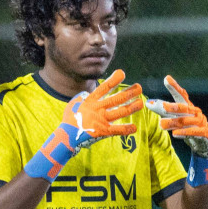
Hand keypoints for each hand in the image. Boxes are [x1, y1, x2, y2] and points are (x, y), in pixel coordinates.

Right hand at [26, 70, 142, 180]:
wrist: (66, 135)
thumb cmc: (69, 119)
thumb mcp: (72, 104)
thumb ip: (81, 96)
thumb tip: (87, 92)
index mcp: (90, 101)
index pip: (104, 87)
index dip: (114, 79)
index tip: (122, 73)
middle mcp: (97, 108)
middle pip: (116, 99)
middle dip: (129, 92)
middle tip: (139, 87)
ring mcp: (101, 120)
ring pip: (121, 112)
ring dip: (132, 107)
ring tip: (141, 103)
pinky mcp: (103, 131)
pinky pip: (117, 130)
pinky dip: (126, 129)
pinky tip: (134, 127)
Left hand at [147, 75, 207, 158]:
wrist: (204, 142)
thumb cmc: (187, 126)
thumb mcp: (175, 117)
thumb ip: (163, 110)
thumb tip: (148, 103)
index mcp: (188, 106)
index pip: (181, 94)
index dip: (174, 87)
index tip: (166, 78)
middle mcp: (196, 112)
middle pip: (183, 108)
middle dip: (172, 107)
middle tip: (162, 107)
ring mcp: (202, 122)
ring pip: (187, 121)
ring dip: (174, 122)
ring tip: (162, 124)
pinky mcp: (206, 132)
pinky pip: (195, 132)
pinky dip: (185, 132)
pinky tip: (175, 134)